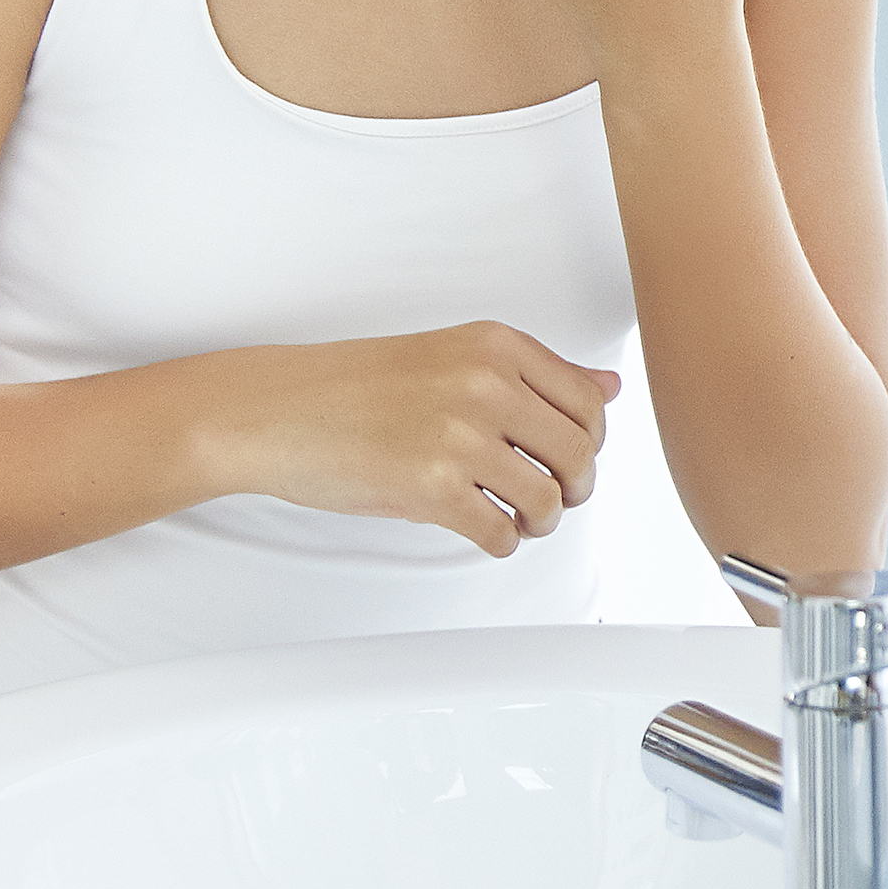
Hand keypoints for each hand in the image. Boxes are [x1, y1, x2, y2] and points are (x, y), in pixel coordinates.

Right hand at [187, 323, 621, 556]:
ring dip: (540, 520)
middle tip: (553, 497)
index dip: (590, 442)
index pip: (589, 402)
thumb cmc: (358, 386)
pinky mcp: (431, 487)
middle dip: (574, 486)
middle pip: (580, 453)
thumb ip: (538, 374)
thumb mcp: (456, 357)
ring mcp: (459, 435)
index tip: (568, 457)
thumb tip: (611, 385)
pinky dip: (502, 542)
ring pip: (548, 498)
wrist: (276, 411)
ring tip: (517, 518)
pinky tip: (485, 531)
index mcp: (496, 346)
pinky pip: (502, 532)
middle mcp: (485, 384)